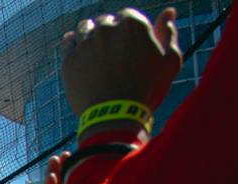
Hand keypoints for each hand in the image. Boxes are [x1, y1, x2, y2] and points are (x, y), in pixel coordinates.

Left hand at [62, 7, 180, 120]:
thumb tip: (169, 12)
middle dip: (109, 31)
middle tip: (112, 48)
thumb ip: (168, 34)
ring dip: (91, 33)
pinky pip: (68, 42)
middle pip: (106, 21)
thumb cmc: (148, 90)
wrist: (116, 116)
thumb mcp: (169, 61)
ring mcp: (86, 43)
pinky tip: (78, 47)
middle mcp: (107, 28)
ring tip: (96, 48)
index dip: (128, 28)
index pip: (127, 15)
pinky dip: (73, 41)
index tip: (128, 41)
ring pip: (85, 28)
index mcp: (133, 24)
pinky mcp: (70, 58)